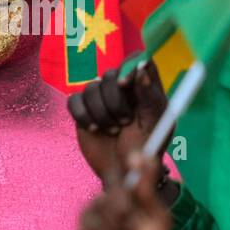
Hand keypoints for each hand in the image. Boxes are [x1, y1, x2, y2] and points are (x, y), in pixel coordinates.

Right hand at [69, 61, 167, 182]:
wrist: (126, 170)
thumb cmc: (146, 146)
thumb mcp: (155, 122)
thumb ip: (149, 95)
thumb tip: (140, 69)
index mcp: (144, 85)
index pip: (137, 59)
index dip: (128, 67)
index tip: (124, 84)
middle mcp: (121, 87)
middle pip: (110, 74)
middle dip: (115, 101)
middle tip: (125, 122)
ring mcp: (100, 97)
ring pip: (91, 88)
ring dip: (101, 113)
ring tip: (113, 130)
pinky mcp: (83, 109)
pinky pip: (74, 101)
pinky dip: (83, 115)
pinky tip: (94, 128)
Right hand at [79, 154, 170, 229]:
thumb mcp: (157, 224)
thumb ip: (150, 194)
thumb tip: (145, 160)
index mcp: (141, 200)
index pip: (138, 173)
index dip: (138, 161)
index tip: (137, 155)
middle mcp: (121, 201)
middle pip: (118, 179)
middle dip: (125, 198)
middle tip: (130, 220)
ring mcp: (102, 210)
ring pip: (106, 197)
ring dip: (117, 222)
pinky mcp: (86, 222)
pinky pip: (92, 213)